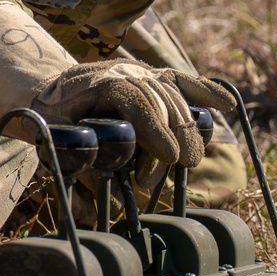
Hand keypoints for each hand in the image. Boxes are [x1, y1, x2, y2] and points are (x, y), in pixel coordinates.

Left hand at [32, 62, 232, 170]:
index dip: (155, 126)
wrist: (49, 93)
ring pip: (175, 95)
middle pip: (161, 98)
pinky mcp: (152, 79)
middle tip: (179, 166)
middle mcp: (123, 72)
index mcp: (97, 83)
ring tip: (183, 162)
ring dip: (185, 130)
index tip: (170, 156)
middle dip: (175, 135)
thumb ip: (81, 166)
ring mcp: (139, 73)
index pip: (135, 98)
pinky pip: (183, 82)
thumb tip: (113, 203)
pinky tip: (227, 104)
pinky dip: (205, 91)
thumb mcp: (55, 140)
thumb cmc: (51, 122)